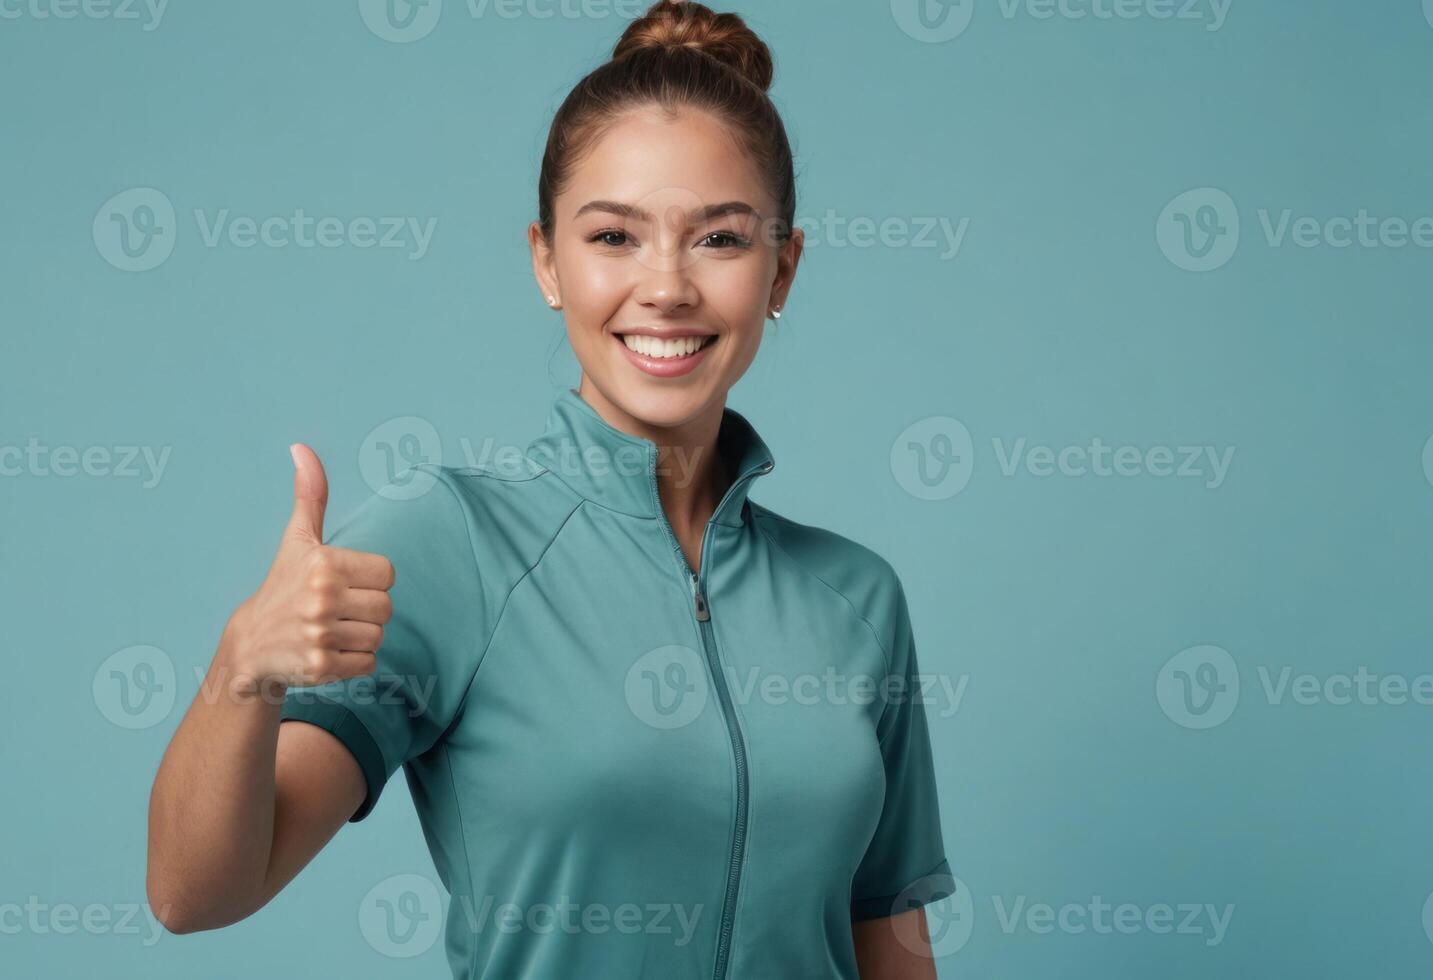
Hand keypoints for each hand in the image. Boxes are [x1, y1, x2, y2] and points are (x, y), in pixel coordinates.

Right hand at [224, 444, 394, 693]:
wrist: (251, 645)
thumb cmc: (284, 585)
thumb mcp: (297, 539)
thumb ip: (310, 495)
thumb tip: (301, 448)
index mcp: (324, 563)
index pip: (388, 573)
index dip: (371, 580)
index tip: (344, 584)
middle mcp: (321, 598)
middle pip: (386, 607)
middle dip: (367, 611)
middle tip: (337, 610)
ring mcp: (319, 634)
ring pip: (378, 636)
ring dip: (361, 637)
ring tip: (331, 630)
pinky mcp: (320, 667)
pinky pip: (369, 663)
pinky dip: (354, 662)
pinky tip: (328, 651)